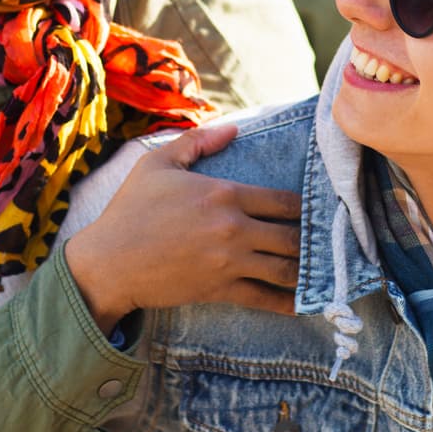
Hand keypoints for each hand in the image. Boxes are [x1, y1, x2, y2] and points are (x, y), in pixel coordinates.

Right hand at [65, 123, 302, 333]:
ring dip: (307, 270)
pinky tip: (304, 303)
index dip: (306, 207)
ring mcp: (229, 262)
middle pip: (293, 236)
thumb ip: (199, 141)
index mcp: (224, 194)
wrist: (107, 263)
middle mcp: (233, 228)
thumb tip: (234, 128)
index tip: (315, 211)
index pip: (285, 200)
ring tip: (321, 270)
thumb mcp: (158, 164)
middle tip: (325, 243)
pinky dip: (288, 303)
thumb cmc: (130, 210)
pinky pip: (264, 298)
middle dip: (312, 240)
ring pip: (285, 269)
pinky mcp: (219, 290)